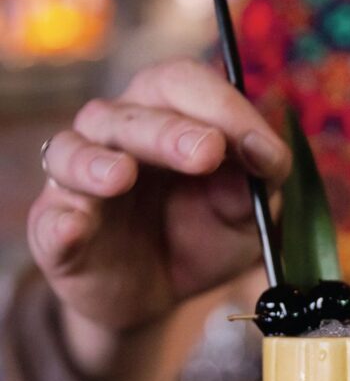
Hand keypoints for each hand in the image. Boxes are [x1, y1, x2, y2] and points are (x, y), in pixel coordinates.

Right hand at [27, 59, 290, 339]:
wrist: (160, 294)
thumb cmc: (203, 236)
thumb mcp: (246, 216)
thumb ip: (259, 185)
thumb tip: (267, 155)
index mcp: (167, 118)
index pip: (183, 85)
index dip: (223, 107)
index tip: (261, 148)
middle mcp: (116, 136)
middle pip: (132, 113)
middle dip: (170, 131)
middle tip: (206, 154)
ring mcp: (78, 181)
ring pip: (74, 151)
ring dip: (98, 162)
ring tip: (122, 176)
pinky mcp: (56, 227)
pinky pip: (51, 219)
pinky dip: (62, 222)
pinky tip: (76, 226)